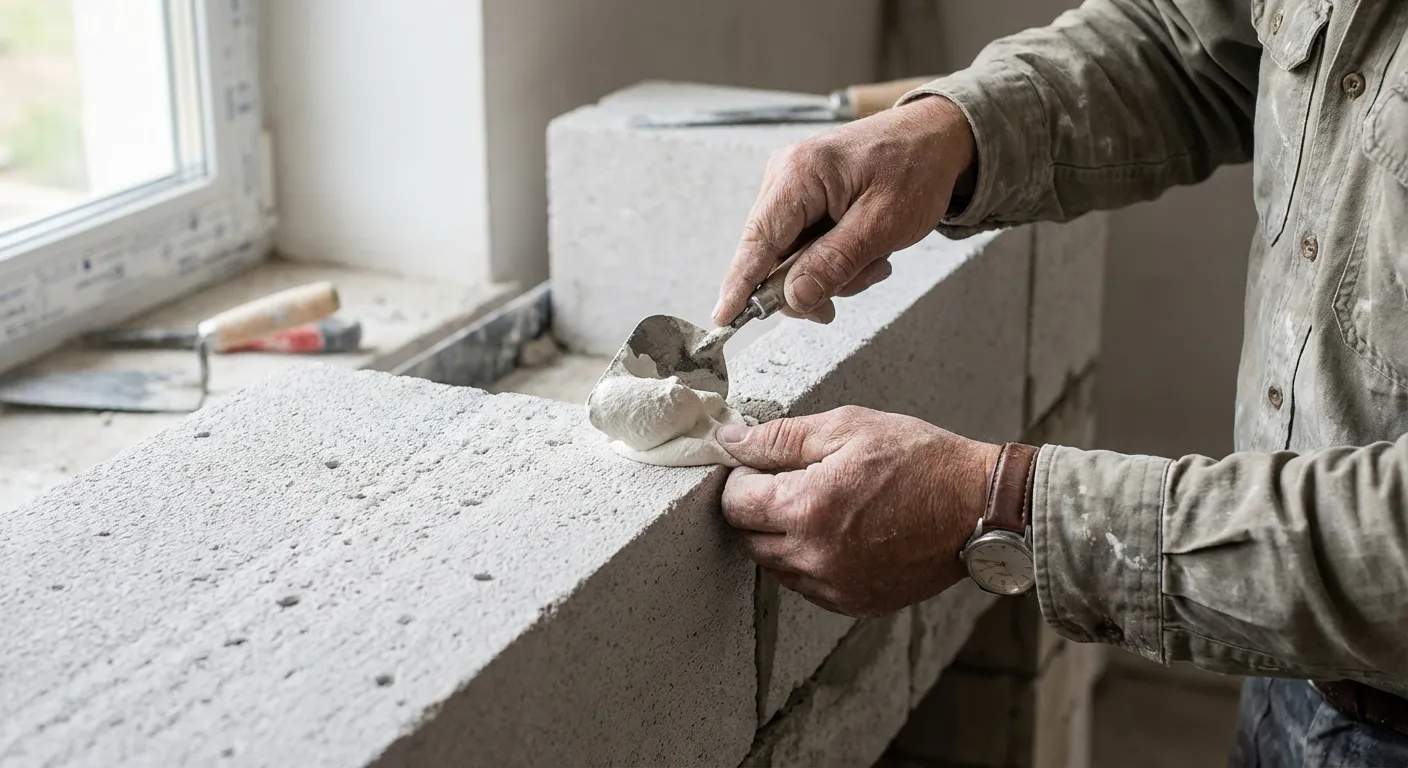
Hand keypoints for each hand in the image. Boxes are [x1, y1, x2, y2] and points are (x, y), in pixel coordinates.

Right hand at [712, 96, 976, 326]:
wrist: (937, 138)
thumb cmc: (917, 169)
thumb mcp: (883, 224)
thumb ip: (835, 263)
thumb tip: (794, 298)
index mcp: (800, 173)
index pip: (758, 240)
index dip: (740, 284)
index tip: (724, 318)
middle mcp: (786, 175)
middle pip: (773, 255)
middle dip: (812, 282)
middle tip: (856, 282)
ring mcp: (793, 186)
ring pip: (792, 256)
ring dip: (831, 272)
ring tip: (874, 259)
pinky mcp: (804, 197)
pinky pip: (805, 245)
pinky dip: (834, 258)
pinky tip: (865, 249)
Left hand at [717, 406, 1000, 617]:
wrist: (979, 507)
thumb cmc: (919, 459)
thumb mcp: (848, 427)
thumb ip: (780, 438)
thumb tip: (730, 443)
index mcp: (807, 508)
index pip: (734, 503)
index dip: (742, 478)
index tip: (762, 465)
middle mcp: (814, 556)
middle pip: (747, 539)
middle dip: (757, 509)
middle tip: (790, 482)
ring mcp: (834, 586)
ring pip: (774, 565)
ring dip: (781, 537)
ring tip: (822, 506)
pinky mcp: (854, 604)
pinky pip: (807, 585)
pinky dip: (810, 561)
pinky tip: (840, 533)